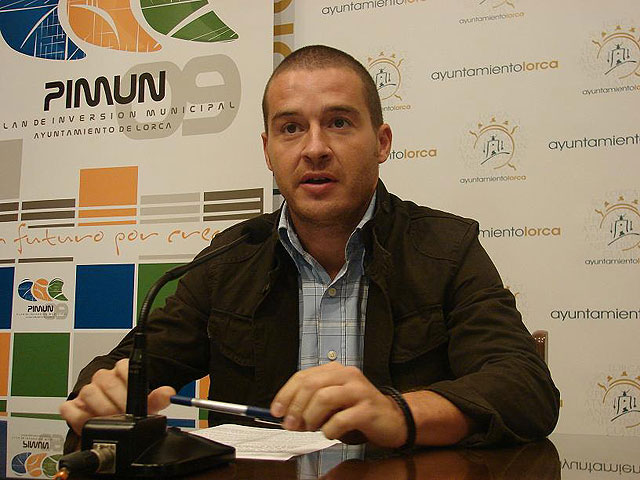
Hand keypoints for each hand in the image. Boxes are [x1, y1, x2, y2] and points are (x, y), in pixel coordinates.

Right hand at [59, 358, 175, 434]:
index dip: (128, 384)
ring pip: (89, 393)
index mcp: (121, 372)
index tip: (133, 399)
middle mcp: (103, 378)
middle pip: (106, 382)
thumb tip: (168, 393)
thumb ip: (158, 398)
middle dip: (117, 403)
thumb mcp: (146, 405)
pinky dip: (79, 418)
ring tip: (111, 421)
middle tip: (124, 416)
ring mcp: (87, 391)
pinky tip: (90, 423)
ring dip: (101, 411)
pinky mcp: (73, 405)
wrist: (115, 421)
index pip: (123, 366)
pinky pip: (69, 408)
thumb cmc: (130, 409)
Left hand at [270, 362, 406, 447]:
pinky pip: (340, 419)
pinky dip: (329, 430)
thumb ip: (312, 403)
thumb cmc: (359, 410)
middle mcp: (348, 375)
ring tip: (312, 428)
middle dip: (295, 407)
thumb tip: (286, 416)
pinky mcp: (368, 409)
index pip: (303, 376)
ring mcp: (359, 391)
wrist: (394, 419)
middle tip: (290, 424)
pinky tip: (330, 433)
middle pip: (311, 385)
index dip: (286, 394)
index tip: (276, 411)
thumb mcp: (333, 402)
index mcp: (336, 370)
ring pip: (324, 398)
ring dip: (311, 417)